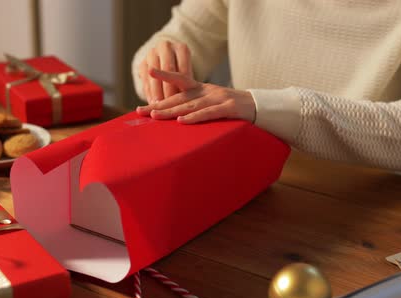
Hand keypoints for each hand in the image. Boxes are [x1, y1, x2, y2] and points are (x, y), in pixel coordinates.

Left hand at [136, 68, 256, 123]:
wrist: (259, 107)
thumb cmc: (231, 108)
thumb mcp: (211, 102)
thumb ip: (194, 105)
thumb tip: (174, 114)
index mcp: (201, 89)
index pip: (180, 79)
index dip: (165, 74)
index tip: (148, 71)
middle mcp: (207, 91)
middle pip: (179, 98)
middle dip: (159, 104)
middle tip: (141, 111)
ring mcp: (217, 99)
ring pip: (189, 106)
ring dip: (171, 112)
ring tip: (155, 116)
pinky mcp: (228, 109)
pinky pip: (208, 114)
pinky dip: (194, 118)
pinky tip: (182, 122)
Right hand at [138, 40, 192, 103]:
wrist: (165, 60)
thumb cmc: (182, 72)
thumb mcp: (188, 74)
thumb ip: (187, 84)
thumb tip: (187, 103)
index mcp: (181, 48)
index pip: (183, 68)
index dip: (182, 85)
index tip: (182, 100)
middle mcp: (166, 47)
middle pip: (167, 69)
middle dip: (168, 89)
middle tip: (170, 104)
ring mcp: (152, 53)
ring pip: (155, 74)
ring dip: (156, 92)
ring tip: (159, 106)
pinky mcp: (142, 63)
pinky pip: (145, 80)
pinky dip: (149, 93)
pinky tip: (152, 104)